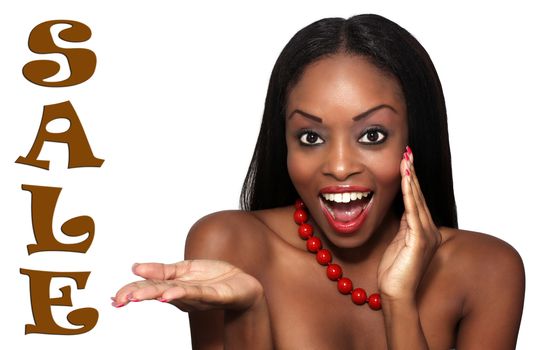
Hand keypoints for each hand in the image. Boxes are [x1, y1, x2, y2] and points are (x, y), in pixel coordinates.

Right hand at [112, 259, 263, 311]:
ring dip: (154, 294)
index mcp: (174, 286)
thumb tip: (134, 267)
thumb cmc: (214, 277)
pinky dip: (180, 294)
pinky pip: (196, 293)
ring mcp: (197, 295)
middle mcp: (183, 294)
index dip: (131, 291)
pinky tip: (167, 295)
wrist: (244, 285)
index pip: (149, 286)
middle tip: (118, 300)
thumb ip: (161, 269)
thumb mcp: (185, 268)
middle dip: (137, 295)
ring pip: (173, 293)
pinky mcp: (214, 295)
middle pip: (157, 292)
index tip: (113, 298)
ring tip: (136, 296)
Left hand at [377, 146, 441, 301]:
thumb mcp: (398, 242)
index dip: (411, 180)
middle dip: (411, 173)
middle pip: (418, 196)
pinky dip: (409, 194)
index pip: (416, 199)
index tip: (405, 162)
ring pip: (416, 200)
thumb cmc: (394, 271)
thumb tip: (402, 209)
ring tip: (406, 160)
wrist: (396, 294)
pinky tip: (406, 180)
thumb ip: (403, 225)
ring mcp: (426, 235)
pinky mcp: (419, 240)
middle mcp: (429, 230)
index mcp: (423, 230)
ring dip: (410, 178)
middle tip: (407, 153)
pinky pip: (413, 212)